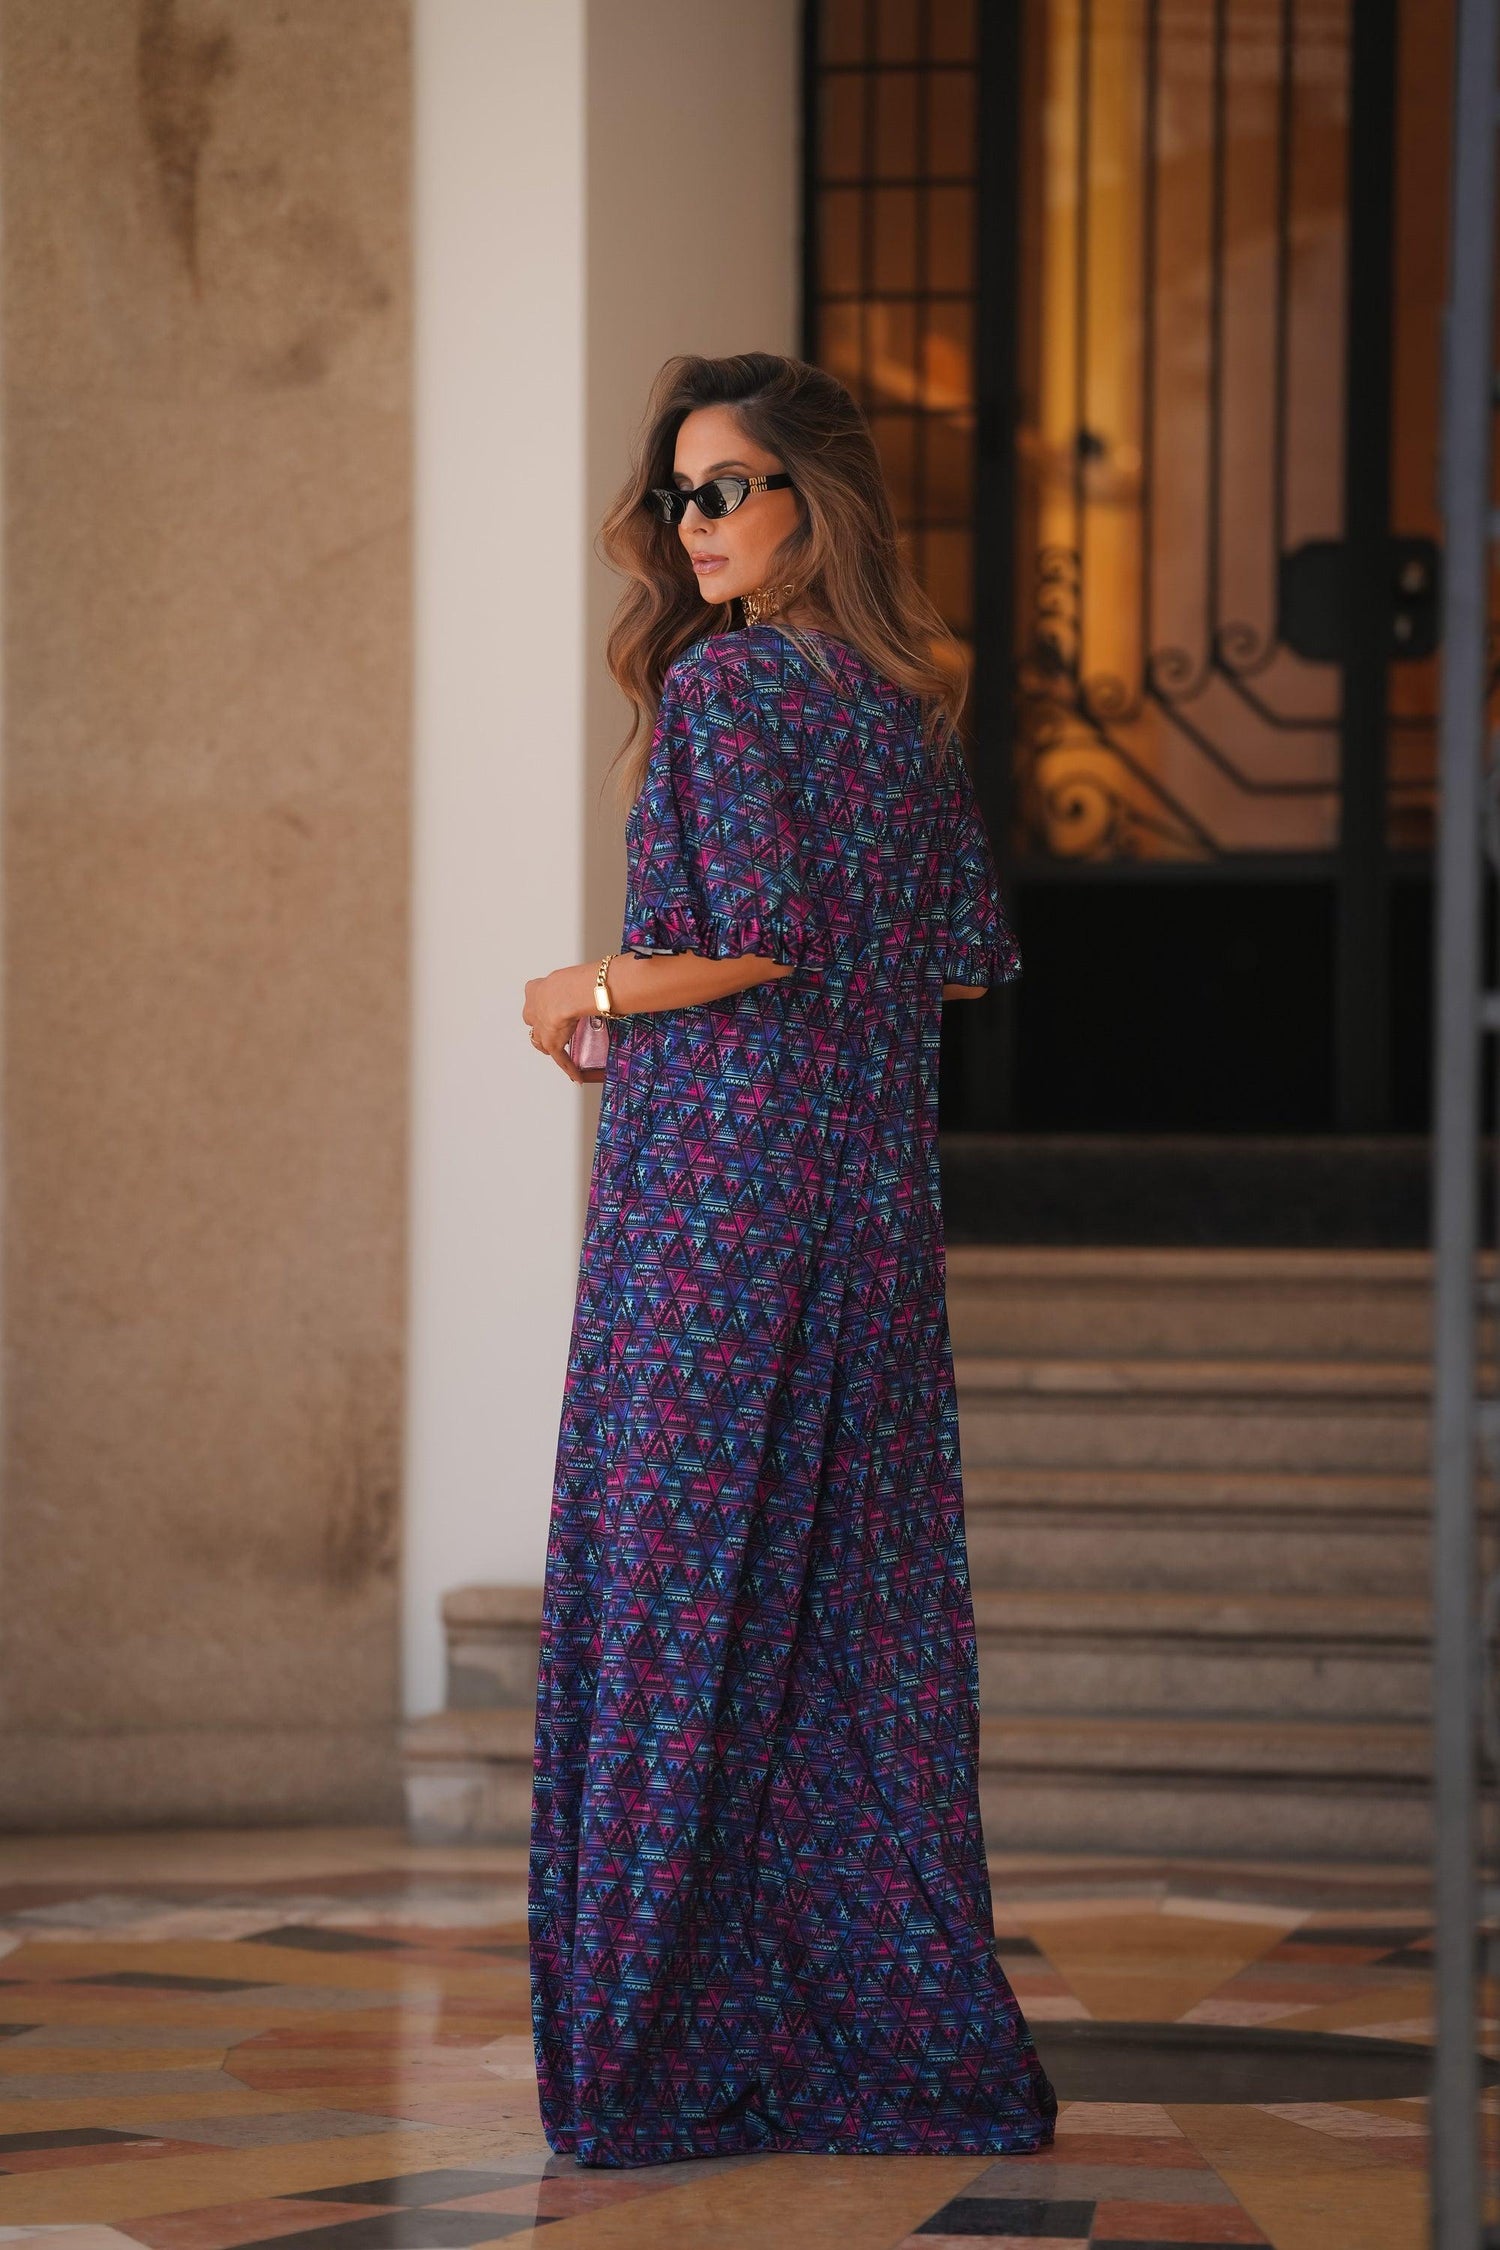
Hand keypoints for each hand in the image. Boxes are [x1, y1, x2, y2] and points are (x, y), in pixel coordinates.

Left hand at [523, 963, 596, 1082]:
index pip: (535, 1000)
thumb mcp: (569, 975)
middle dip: (541, 1027)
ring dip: (549, 1047)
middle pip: (534, 1023)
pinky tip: (576, 1075)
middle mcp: (533, 1011)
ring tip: (559, 1052)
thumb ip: (578, 982)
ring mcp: (541, 1029)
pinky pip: (561, 1059)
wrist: (566, 995)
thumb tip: (602, 980)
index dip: (543, 1006)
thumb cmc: (570, 982)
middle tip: (554, 1029)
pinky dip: (570, 1068)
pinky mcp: (552, 1044)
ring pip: (541, 1042)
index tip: (552, 1007)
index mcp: (534, 990)